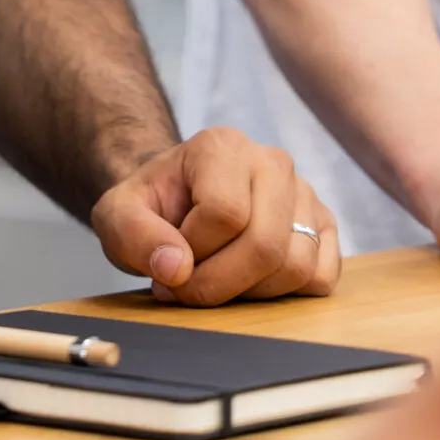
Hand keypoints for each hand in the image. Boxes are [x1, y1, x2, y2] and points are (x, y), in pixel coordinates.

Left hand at [91, 127, 340, 302]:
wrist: (175, 206)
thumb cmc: (150, 209)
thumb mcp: (116, 217)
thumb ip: (134, 236)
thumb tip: (177, 268)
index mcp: (221, 145)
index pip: (224, 213)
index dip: (194, 251)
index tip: (169, 257)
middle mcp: (271, 161)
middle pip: (266, 244)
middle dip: (222, 283)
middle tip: (190, 286)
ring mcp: (303, 192)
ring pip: (297, 265)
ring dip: (251, 292)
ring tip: (218, 278)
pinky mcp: (322, 224)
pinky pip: (322, 276)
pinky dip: (287, 294)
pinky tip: (251, 280)